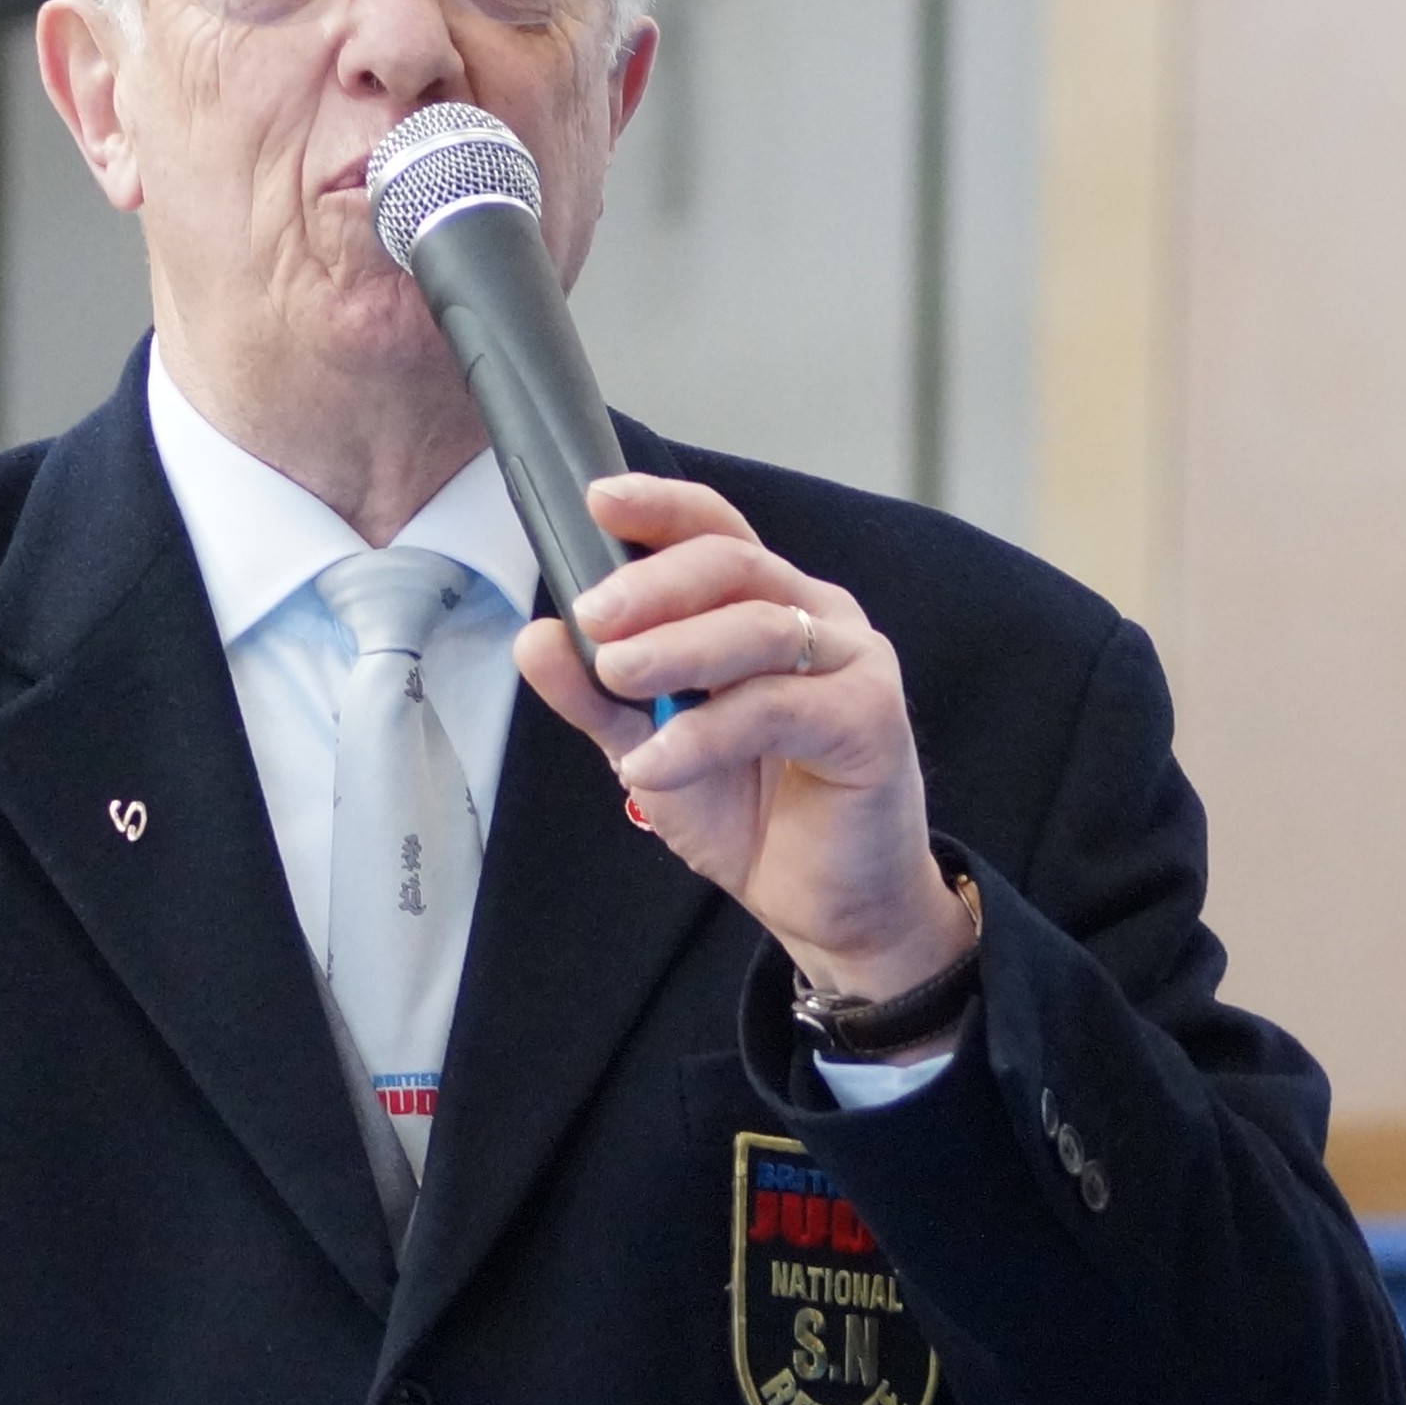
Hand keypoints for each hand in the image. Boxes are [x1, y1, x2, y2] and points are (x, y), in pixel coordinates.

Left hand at [513, 475, 966, 1000]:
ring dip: (676, 650)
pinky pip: (778, 710)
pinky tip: (652, 764)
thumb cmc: (752, 811)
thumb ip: (595, 695)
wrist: (823, 903)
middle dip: (653, 584)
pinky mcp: (871, 719)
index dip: (660, 507)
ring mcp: (851, 662)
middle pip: (733, 564)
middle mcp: (814, 617)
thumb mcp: (648, 746)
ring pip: (757, 629)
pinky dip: (706, 734)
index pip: (714, 532)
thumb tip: (535, 637)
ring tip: (614, 678)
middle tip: (592, 615)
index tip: (597, 501)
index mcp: (765, 605)